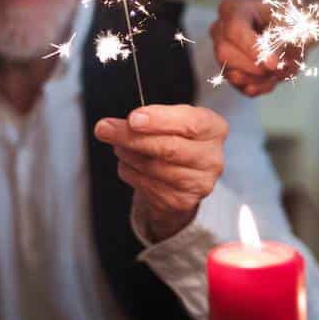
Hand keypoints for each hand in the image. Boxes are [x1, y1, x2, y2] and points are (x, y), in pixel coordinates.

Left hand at [93, 104, 228, 241]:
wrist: (185, 176)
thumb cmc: (177, 139)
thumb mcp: (171, 120)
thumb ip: (150, 118)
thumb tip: (114, 126)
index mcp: (214, 129)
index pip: (189, 123)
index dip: (160, 120)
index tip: (133, 118)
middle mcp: (212, 158)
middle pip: (168, 148)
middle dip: (132, 137)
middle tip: (105, 129)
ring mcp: (198, 183)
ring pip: (153, 167)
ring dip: (127, 154)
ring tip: (119, 145)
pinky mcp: (181, 202)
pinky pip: (146, 184)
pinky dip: (130, 171)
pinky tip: (130, 163)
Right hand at [209, 0, 299, 95]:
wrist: (293, 32)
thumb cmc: (290, 22)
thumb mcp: (292, 26)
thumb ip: (282, 43)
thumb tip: (269, 67)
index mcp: (232, 9)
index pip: (234, 30)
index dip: (254, 49)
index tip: (274, 64)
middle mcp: (220, 31)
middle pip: (224, 53)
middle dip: (254, 66)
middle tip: (278, 66)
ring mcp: (222, 53)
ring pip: (232, 74)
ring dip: (261, 78)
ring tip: (280, 69)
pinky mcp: (230, 73)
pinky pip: (241, 87)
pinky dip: (262, 86)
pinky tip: (274, 76)